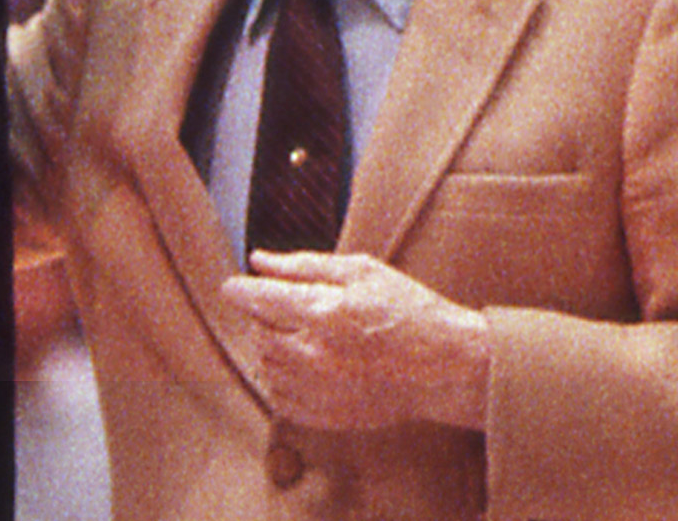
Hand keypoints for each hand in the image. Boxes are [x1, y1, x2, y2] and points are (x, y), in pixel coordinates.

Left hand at [219, 249, 488, 432]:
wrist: (445, 368)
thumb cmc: (408, 311)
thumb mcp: (361, 271)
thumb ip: (304, 265)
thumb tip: (259, 261)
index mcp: (323, 314)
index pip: (259, 300)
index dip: (239, 290)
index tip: (232, 286)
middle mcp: (315, 356)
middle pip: (258, 334)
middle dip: (260, 316)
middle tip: (280, 305)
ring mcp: (320, 391)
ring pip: (267, 367)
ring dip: (270, 347)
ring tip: (298, 333)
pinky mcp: (328, 416)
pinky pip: (281, 400)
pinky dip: (281, 380)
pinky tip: (302, 364)